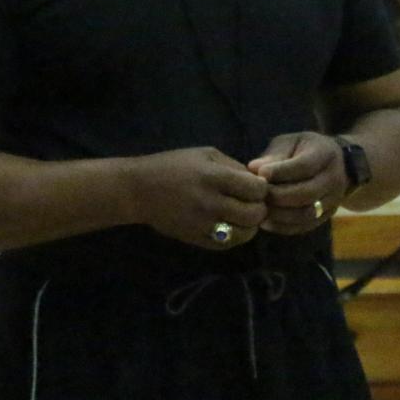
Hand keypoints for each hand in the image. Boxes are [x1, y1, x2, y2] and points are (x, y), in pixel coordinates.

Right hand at [127, 147, 268, 249]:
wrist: (139, 190)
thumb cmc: (172, 166)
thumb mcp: (204, 155)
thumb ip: (233, 166)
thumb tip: (257, 181)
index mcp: (214, 178)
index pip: (257, 189)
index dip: (261, 188)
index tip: (253, 186)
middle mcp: (212, 203)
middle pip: (255, 214)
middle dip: (258, 207)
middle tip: (250, 202)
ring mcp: (204, 225)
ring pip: (245, 233)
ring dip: (249, 224)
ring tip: (240, 215)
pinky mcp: (197, 239)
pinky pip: (228, 244)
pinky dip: (234, 236)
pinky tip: (228, 225)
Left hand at [247, 132, 348, 234]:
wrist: (334, 163)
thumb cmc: (302, 149)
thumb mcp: (289, 143)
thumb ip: (274, 156)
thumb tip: (253, 168)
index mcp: (325, 154)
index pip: (304, 166)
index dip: (281, 172)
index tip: (260, 174)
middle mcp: (333, 179)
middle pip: (307, 193)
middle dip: (278, 196)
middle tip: (257, 194)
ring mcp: (333, 200)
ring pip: (307, 214)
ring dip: (279, 214)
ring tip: (260, 209)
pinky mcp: (326, 216)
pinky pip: (305, 226)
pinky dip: (283, 227)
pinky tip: (266, 222)